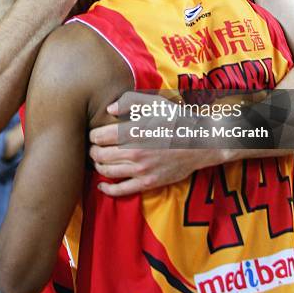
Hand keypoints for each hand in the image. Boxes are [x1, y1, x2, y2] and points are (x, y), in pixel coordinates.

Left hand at [89, 91, 223, 195]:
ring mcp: (141, 169)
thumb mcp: (156, 103)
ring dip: (98, 165)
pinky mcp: (147, 183)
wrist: (200, 142)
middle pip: (99, 154)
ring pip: (106, 171)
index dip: (93, 134)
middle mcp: (134, 151)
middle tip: (94, 147)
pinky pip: (120, 191)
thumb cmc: (177, 120)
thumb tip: (109, 109)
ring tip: (99, 159)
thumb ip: (130, 101)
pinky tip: (102, 184)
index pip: (99, 136)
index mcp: (134, 130)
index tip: (95, 133)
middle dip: (93, 150)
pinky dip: (107, 189)